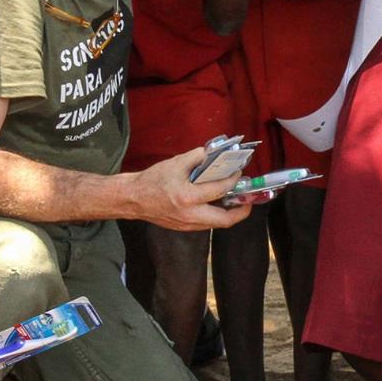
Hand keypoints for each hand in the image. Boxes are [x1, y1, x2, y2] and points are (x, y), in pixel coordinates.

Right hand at [131, 146, 254, 231]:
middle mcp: (190, 215)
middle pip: (225, 220)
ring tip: (235, 200)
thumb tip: (214, 152)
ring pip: (216, 224)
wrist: (133, 199)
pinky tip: (217, 203)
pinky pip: (206, 223)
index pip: (219, 190)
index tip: (238, 172)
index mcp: (187, 197)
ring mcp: (187, 224)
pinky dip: (215, 215)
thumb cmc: (152, 180)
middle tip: (248, 200)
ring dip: (229, 214)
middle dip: (241, 211)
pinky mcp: (184, 227)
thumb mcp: (175, 163)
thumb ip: (196, 157)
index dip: (233, 181)